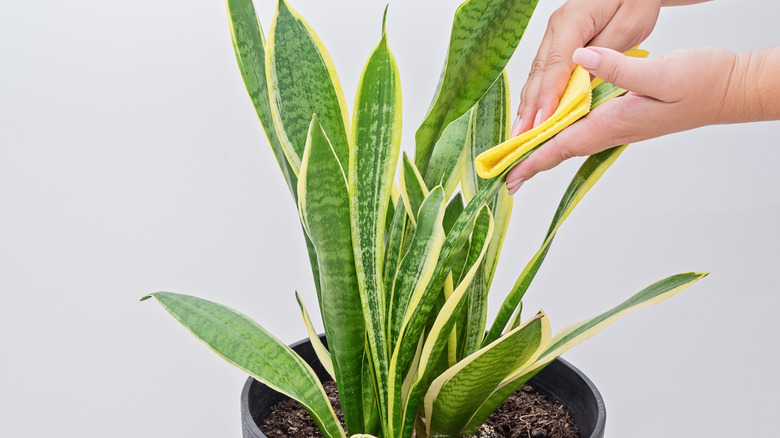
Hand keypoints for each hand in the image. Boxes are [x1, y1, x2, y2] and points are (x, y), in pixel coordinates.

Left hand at [506, 46, 740, 190]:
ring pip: (570, 141)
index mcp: (613, 122)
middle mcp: (611, 129)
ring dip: (542, 151)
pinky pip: (582, 129)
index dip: (533, 161)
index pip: (562, 146)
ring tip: (516, 159)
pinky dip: (560, 134)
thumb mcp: (660, 73)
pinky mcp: (621, 115)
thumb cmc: (700, 83)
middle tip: (501, 174)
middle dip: (530, 163)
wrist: (728, 90)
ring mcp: (616, 124)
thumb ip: (618, 68)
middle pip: (560, 150)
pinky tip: (550, 130)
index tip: (510, 177)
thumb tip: (581, 58)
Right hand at [514, 0, 664, 136]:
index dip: (548, 98)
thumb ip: (604, 54)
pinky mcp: (557, 41)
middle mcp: (556, 27)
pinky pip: (544, 72)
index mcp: (572, 21)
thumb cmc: (636, 0)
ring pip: (537, 74)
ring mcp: (553, 34)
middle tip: (522, 138)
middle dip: (530, 108)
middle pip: (539, 74)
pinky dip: (537, 94)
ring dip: (529, 104)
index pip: (555, 67)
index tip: (542, 123)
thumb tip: (581, 81)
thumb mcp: (629, 26)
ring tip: (520, 132)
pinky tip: (531, 113)